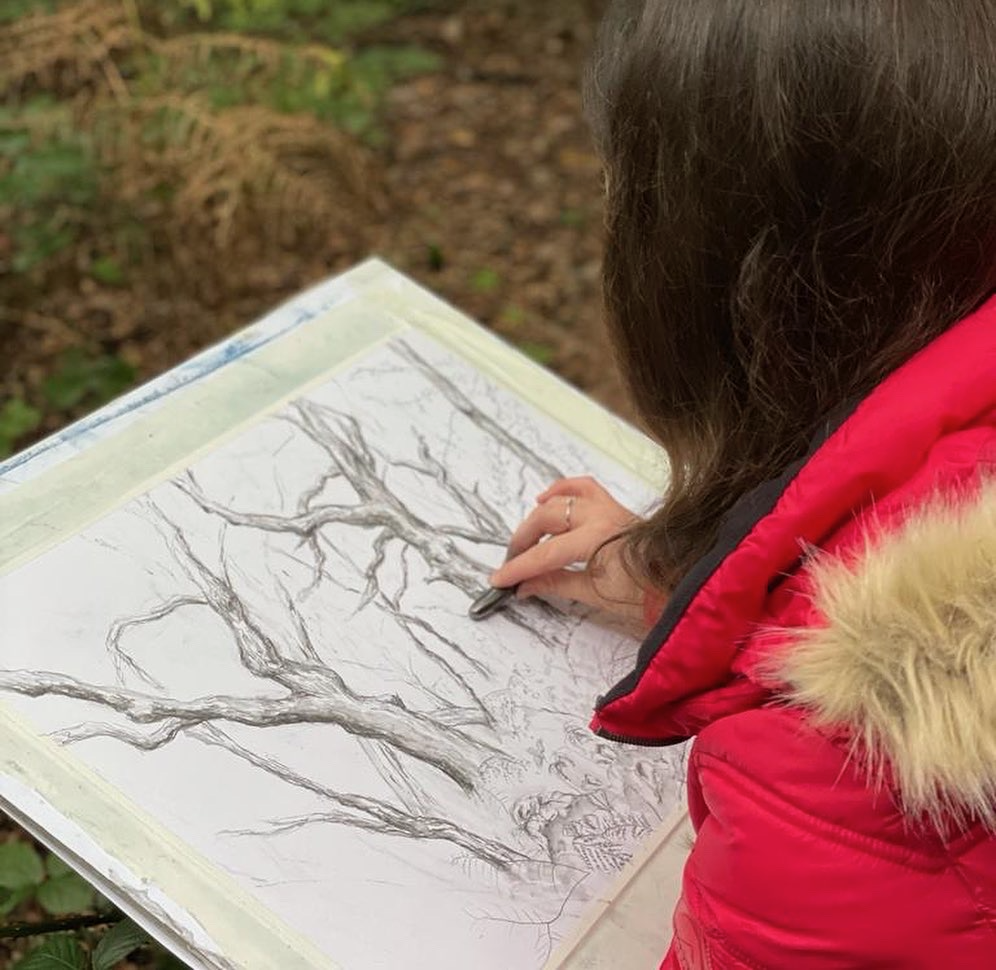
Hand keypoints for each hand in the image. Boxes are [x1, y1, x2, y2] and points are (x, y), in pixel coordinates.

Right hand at [489, 476, 644, 620]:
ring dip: (539, 517)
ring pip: (562, 499)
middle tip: (512, 562)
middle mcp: (602, 516)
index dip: (519, 567)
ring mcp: (609, 507)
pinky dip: (562, 490)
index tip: (500, 579)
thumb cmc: (645, 595)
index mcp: (598, 539)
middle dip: (524, 540)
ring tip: (527, 538)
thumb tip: (524, 585)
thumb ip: (555, 584)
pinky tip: (545, 499)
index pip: (546, 553)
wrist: (679, 586)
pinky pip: (584, 487)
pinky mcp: (614, 507)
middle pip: (548, 518)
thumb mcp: (595, 595)